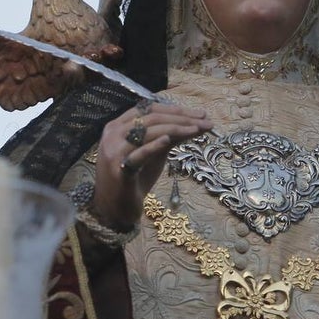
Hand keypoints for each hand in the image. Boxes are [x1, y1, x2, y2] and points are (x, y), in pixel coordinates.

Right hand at [91, 101, 211, 229]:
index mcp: (118, 126)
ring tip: (197, 129)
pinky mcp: (120, 170)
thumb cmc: (135, 179)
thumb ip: (168, 137)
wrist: (115, 210)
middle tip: (205, 121)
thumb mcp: (153, 154)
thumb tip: (196, 123)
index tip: (199, 114)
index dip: (175, 109)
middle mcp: (113, 134)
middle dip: (181, 117)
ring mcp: (114, 151)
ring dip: (175, 128)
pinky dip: (153, 146)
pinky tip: (168, 140)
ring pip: (147, 131)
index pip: (149, 109)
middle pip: (151, 117)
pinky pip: (138, 154)